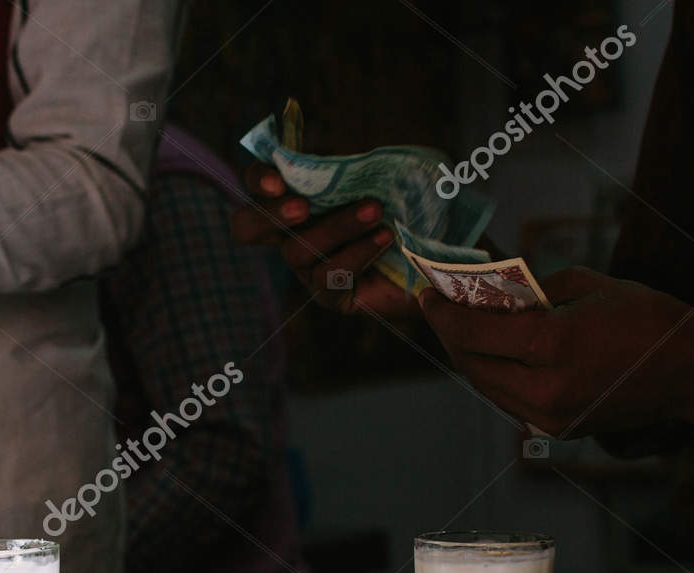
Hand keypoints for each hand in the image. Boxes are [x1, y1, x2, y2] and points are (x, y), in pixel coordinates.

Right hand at [231, 163, 413, 317]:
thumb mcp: (382, 167)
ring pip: (297, 251)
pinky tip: (384, 237)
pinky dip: (357, 253)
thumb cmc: (411, 198)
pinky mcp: (331, 296)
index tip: (279, 179)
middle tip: (302, 207)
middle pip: (247, 226)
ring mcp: (307, 268)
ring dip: (336, 227)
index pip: (255, 185)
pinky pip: (328, 278)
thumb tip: (323, 154)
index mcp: (295, 197)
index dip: (257, 180)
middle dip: (269, 214)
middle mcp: (291, 234)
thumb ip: (348, 161)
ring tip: (376, 210)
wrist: (447, 246)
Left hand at [418, 266, 693, 436]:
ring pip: (485, 386)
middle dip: (448, 335)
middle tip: (438, 310)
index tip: (426, 296)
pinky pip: (509, 400)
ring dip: (468, 358)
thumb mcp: (588, 285)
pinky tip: (493, 353)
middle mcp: (545, 388)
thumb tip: (490, 293)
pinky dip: (494, 375)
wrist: (692, 372)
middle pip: (471, 364)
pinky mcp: (556, 429)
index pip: (473, 333)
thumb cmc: (647, 318)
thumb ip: (532, 292)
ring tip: (461, 329)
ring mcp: (549, 416)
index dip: (442, 314)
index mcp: (553, 344)